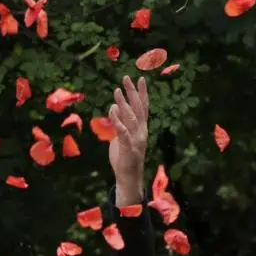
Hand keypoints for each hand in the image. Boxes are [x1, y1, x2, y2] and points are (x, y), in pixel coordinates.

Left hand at [108, 74, 148, 201]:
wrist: (129, 177)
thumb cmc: (125, 158)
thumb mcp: (122, 137)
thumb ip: (120, 123)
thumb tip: (115, 108)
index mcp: (141, 128)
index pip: (143, 107)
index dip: (142, 92)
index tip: (140, 78)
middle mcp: (141, 131)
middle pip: (138, 108)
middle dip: (132, 92)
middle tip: (126, 78)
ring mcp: (135, 139)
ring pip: (130, 117)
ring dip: (123, 103)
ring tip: (116, 91)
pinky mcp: (127, 147)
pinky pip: (122, 131)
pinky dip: (117, 120)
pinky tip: (112, 110)